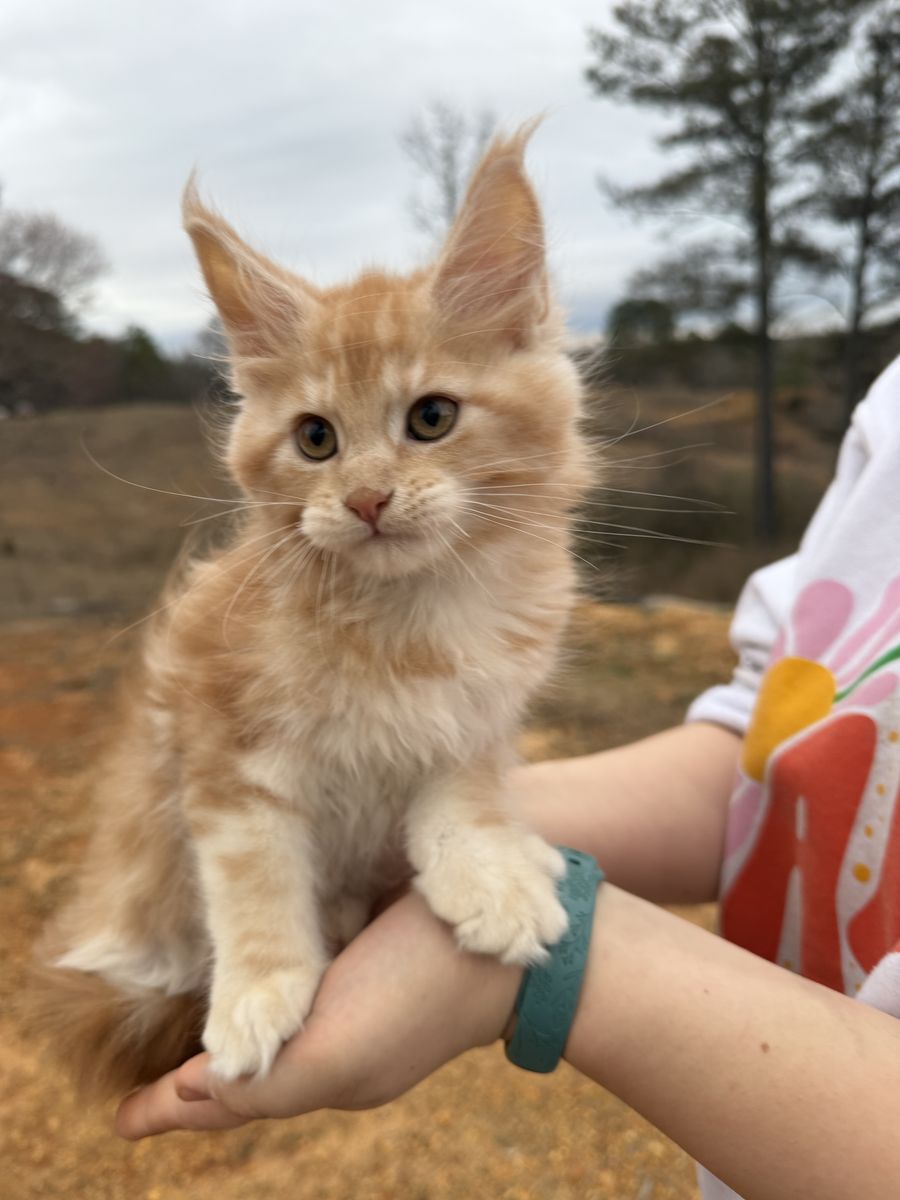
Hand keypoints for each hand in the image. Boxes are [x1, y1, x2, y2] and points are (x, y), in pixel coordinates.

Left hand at [115, 889, 521, 1138]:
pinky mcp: (374, 952)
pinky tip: (255, 953)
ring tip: (184, 1020)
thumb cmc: (416, 998)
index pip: (229, 1100)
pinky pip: (305, 973)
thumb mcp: (335, 1054)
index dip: (172, 1107)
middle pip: (245, 1067)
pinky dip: (269, 975)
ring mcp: (356, 999)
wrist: (509, 947)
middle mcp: (332, 1040)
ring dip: (229, 1020)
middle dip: (195, 1072)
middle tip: (146, 1078)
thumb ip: (264, 1082)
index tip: (121, 1117)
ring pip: (272, 1019)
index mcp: (320, 1073)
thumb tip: (193, 1092)